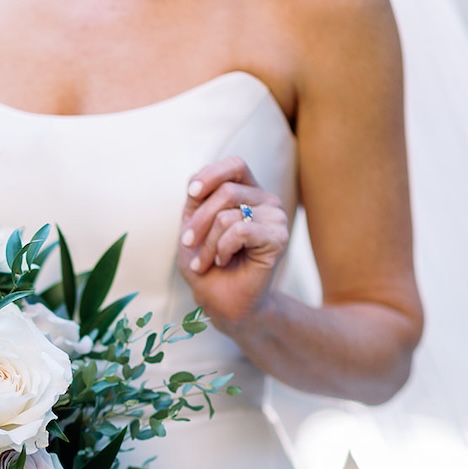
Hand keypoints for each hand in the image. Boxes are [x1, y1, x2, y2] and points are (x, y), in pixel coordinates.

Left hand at [177, 157, 289, 329]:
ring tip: (205, 261)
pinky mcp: (279, 237)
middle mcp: (265, 201)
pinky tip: (223, 260)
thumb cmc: (207, 266)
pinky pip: (240, 231)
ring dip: (208, 242)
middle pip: (227, 190)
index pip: (235, 165)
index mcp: (248, 193)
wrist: (223, 303)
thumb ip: (196, 200)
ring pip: (230, 214)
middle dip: (199, 221)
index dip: (211, 174)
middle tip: (189, 246)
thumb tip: (197, 181)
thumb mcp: (192, 227)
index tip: (192, 194)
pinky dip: (223, 248)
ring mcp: (275, 218)